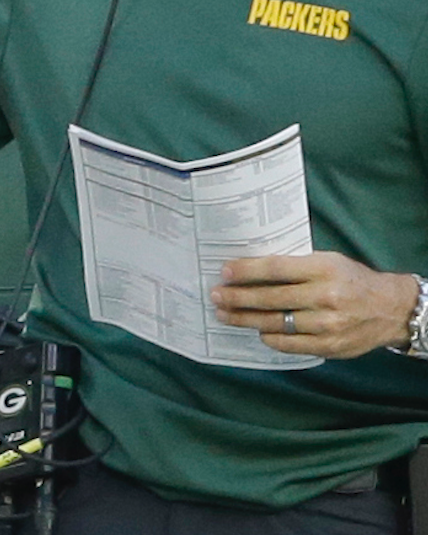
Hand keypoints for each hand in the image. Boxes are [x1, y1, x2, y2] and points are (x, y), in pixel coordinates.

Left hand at [211, 252, 417, 359]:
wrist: (390, 309)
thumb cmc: (352, 280)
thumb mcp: (328, 262)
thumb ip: (295, 266)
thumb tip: (251, 270)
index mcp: (324, 269)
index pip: (276, 269)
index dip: (246, 271)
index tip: (224, 272)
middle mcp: (326, 296)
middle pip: (270, 298)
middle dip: (237, 297)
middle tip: (216, 296)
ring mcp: (328, 324)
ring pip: (276, 323)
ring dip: (245, 319)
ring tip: (225, 314)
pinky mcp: (330, 346)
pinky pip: (289, 344)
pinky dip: (270, 337)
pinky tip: (257, 331)